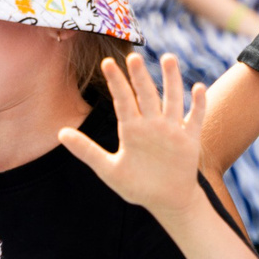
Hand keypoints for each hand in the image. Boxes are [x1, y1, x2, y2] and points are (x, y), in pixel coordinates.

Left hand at [56, 53, 208, 216]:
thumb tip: (60, 133)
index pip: (123, 100)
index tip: (107, 63)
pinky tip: (197, 88)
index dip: (116, 82)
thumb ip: (86, 150)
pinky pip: (194, 119)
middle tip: (133, 57)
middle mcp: (151, 124)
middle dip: (140, 77)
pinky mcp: (189, 140)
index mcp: (131, 129)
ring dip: (171, 80)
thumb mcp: (108, 169)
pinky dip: (198, 104)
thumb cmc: (137, 186)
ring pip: (172, 99)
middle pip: (146, 95)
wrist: (166, 201)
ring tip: (168, 58)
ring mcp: (171, 130)